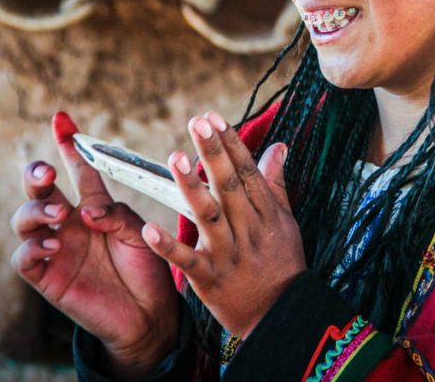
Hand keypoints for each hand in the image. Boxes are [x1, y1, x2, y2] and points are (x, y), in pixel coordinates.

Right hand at [10, 112, 178, 377]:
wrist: (150, 314)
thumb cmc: (148, 268)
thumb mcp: (140, 232)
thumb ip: (116, 214)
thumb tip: (86, 212)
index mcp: (94, 207)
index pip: (79, 170)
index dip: (70, 145)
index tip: (63, 119)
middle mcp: (70, 223)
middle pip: (40, 190)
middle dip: (36, 174)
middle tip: (48, 171)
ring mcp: (56, 248)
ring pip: (24, 219)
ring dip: (36, 210)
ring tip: (60, 213)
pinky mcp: (47, 277)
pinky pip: (24, 257)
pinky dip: (33, 246)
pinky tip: (53, 243)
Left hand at [141, 111, 305, 338]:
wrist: (282, 316)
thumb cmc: (284, 264)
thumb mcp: (286, 221)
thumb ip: (276, 182)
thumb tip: (278, 145)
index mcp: (265, 213)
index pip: (246, 171)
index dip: (231, 143)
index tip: (214, 118)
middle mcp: (247, 229)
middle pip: (228, 186)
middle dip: (213, 153)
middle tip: (197, 123)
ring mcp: (228, 254)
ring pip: (208, 216)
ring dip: (191, 188)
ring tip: (176, 158)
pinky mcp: (210, 279)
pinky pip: (187, 261)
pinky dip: (168, 246)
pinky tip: (148, 228)